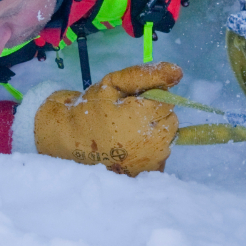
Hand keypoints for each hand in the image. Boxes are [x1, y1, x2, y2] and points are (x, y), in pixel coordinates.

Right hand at [33, 62, 182, 175]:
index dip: (149, 97)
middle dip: (154, 115)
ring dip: (153, 132)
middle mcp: (154, 143)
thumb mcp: (112, 84)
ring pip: (168, 138)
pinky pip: (162, 155)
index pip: (166, 100)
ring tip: (126, 133)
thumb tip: (178, 72)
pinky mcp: (148, 174)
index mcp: (145, 118)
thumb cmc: (89, 111)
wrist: (67, 143)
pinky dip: (150, 150)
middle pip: (170, 119)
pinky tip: (130, 148)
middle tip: (127, 116)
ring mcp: (153, 162)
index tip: (129, 101)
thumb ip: (145, 75)